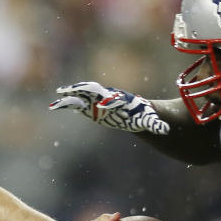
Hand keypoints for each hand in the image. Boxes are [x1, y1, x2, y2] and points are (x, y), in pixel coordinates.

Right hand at [50, 81, 169, 134]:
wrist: (134, 111)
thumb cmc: (142, 116)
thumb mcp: (150, 121)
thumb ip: (156, 125)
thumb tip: (166, 130)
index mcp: (120, 101)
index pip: (113, 101)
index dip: (108, 103)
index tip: (101, 106)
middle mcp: (106, 97)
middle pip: (94, 91)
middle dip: (83, 90)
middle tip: (71, 90)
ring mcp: (96, 100)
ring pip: (82, 95)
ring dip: (70, 95)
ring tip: (57, 96)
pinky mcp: (90, 106)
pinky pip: (76, 103)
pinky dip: (66, 103)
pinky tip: (54, 106)